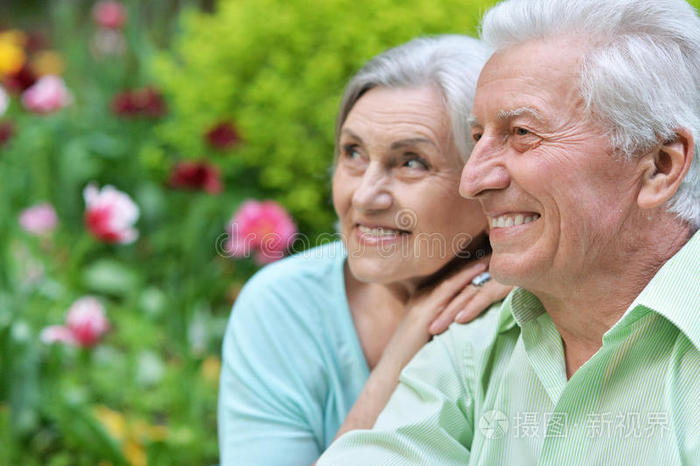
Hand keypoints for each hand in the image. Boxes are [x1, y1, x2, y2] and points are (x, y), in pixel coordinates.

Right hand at [380, 256, 507, 366]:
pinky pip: (449, 290)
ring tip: (492, 251)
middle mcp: (422, 295)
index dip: (468, 264)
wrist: (394, 373)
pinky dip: (466, 277)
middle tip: (493, 244)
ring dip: (473, 264)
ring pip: (452, 277)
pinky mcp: (425, 312)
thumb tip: (466, 320)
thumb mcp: (432, 334)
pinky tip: (481, 269)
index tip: (487, 253)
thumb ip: (446, 323)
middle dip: (473, 258)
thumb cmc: (415, 359)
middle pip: (452, 272)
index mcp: (423, 299)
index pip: (449, 277)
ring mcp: (422, 302)